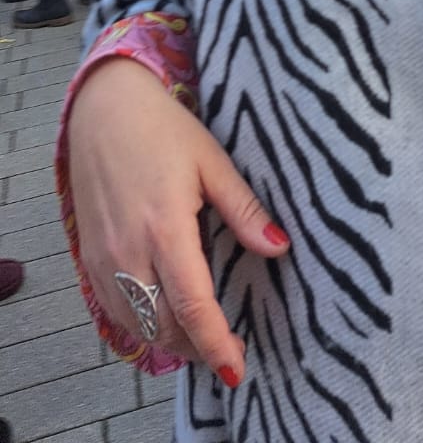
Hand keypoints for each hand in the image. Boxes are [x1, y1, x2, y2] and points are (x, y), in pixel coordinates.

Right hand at [67, 58, 290, 382]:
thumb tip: (280, 248)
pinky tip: (162, 319)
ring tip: (202, 340)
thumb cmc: (162, 129)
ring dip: (169, 340)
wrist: (103, 108)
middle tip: (228, 351)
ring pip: (137, 324)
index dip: (215, 343)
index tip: (236, 368)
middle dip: (198, 347)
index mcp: (165, 228)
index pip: (192, 305)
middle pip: (164, 325)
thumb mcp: (212, 162)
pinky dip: (140, 325)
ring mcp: (104, 257)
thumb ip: (244, 211)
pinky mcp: (90, 256)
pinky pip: (114, 309)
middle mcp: (129, 251)